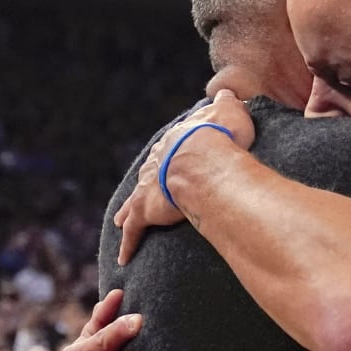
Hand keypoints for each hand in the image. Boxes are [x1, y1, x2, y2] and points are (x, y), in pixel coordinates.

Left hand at [114, 91, 255, 265]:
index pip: (170, 150)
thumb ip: (228, 104)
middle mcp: (157, 163)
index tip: (167, 164)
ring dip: (127, 213)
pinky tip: (123, 257)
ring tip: (120, 222)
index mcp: (176, 142)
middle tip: (140, 193)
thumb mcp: (230, 112)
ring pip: (133, 203)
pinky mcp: (145, 210)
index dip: (169, 157)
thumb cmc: (221, 137)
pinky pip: (133, 230)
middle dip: (144, 184)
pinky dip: (128, 243)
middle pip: (147, 175)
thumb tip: (226, 93)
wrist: (203, 158)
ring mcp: (148, 187)